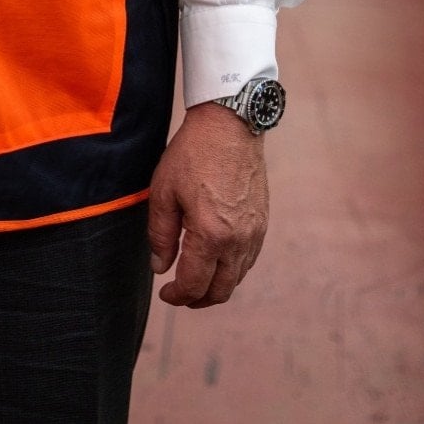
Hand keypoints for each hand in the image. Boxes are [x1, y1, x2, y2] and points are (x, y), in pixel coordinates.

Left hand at [146, 101, 268, 308]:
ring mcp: (255, 233)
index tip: (164, 293)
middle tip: (180, 294)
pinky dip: (232, 269)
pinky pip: (249, 259)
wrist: (229, 124)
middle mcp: (238, 241)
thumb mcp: (164, 191)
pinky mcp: (263, 222)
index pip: (194, 284)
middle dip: (198, 299)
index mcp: (211, 235)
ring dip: (216, 286)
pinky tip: (216, 259)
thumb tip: (160, 268)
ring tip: (196, 279)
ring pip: (237, 278)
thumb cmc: (192, 154)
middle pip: (221, 291)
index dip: (177, 296)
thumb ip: (161, 235)